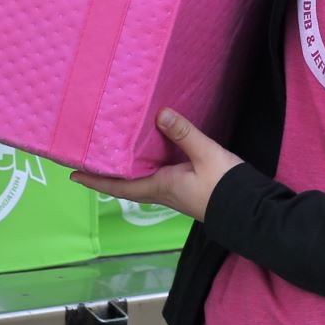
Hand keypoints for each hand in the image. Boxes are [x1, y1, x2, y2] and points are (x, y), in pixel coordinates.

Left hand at [73, 108, 241, 222]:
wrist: (252, 210)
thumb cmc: (226, 186)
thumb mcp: (206, 155)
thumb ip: (184, 134)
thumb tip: (160, 114)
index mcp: (161, 186)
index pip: (119, 186)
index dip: (95, 181)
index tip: (73, 176)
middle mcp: (163, 192)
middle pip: (126, 185)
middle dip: (106, 176)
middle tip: (87, 162)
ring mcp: (175, 193)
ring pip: (142, 181)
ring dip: (125, 171)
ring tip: (112, 156)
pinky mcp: (187, 189)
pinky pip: (158, 177)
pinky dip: (146, 167)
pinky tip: (150, 154)